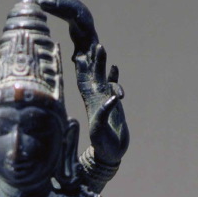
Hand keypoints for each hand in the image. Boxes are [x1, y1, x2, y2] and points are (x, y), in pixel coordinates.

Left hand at [74, 42, 128, 165]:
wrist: (110, 153)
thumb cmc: (102, 145)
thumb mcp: (100, 130)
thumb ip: (105, 114)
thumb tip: (113, 98)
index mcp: (91, 102)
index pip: (85, 81)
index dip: (84, 68)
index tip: (82, 54)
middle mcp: (96, 99)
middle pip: (94, 75)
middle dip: (93, 59)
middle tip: (93, 43)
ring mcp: (104, 100)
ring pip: (103, 78)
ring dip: (102, 64)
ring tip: (101, 48)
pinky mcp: (114, 105)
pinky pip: (113, 87)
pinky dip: (114, 77)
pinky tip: (115, 68)